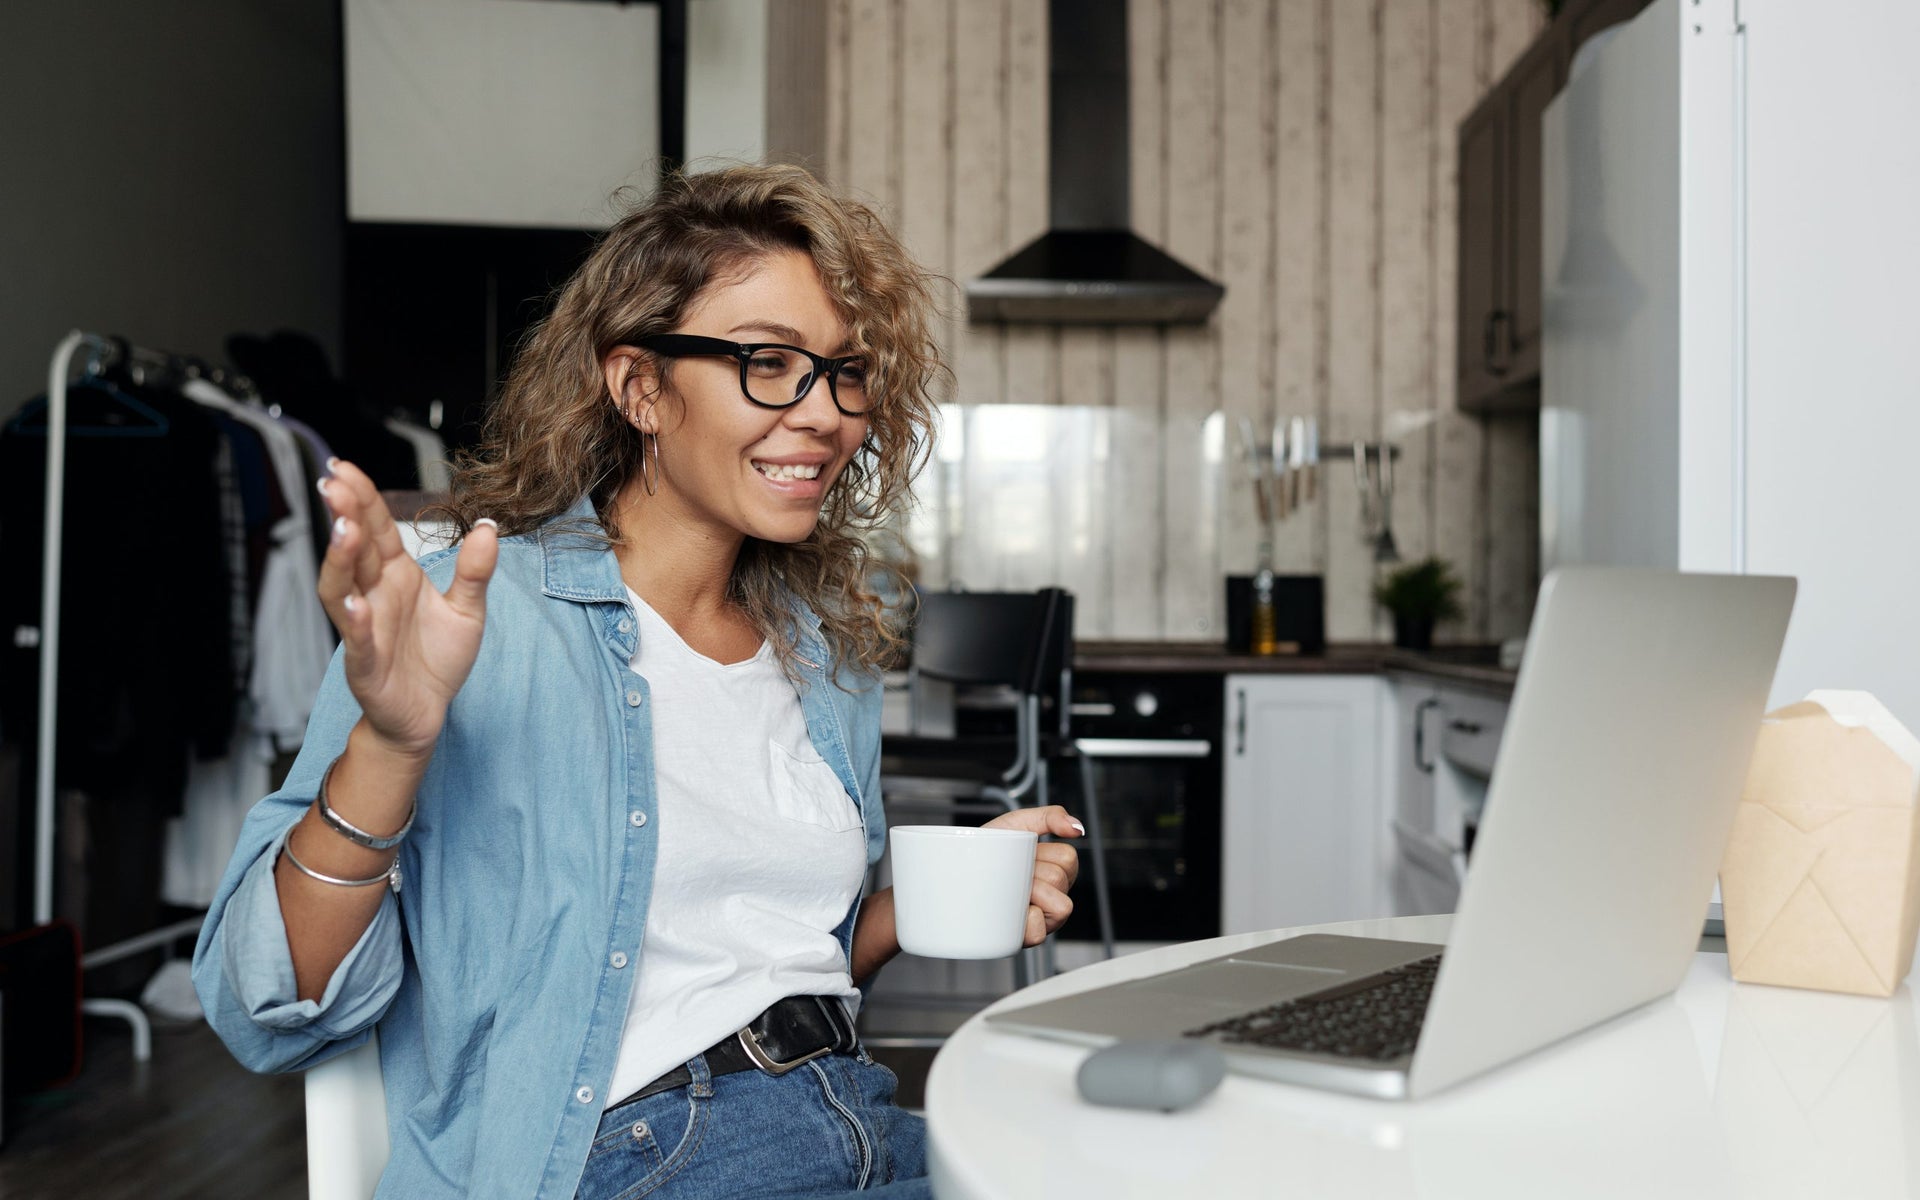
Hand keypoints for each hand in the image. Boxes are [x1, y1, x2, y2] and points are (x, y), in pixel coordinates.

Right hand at [316, 460, 497, 760]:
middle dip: (344, 516)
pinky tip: (354, 603)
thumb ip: (475, 572)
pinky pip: (356, 641)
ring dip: (341, 560)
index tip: (345, 467)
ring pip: (341, 589)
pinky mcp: (366, 665)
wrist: (427, 714)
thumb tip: (489, 528)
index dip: (362, 499)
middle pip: (354, 550)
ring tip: (343, 530)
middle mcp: (373, 596)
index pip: (375, 529)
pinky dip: (354, 622)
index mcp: (395, 576)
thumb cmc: (437, 659)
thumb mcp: (467, 611)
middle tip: (336, 483)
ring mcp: (364, 629)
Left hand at [982, 805, 1083, 946]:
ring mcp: (1041, 919)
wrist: (953, 869)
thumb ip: (1049, 817)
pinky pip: (1039, 933)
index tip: (1022, 854)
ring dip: (1030, 894)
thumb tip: (1077, 828)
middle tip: (1011, 873)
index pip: (1067, 858)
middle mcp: (1053, 896)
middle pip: (1061, 880)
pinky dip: (1026, 922)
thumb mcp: (1016, 824)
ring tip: (1009, 891)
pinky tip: (1010, 911)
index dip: (1042, 853)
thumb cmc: (986, 849)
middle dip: (1032, 872)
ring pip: (1060, 907)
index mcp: (1055, 870)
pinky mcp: (1025, 938)